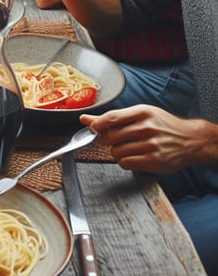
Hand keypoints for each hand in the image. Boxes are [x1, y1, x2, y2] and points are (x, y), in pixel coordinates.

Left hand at [81, 104, 209, 172]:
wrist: (191, 140)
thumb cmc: (162, 125)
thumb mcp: (141, 114)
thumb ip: (113, 117)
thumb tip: (85, 119)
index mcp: (142, 112)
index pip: (111, 117)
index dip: (97, 124)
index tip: (92, 128)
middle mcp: (147, 127)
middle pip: (110, 136)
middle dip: (106, 140)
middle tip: (115, 140)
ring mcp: (151, 145)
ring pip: (116, 151)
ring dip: (117, 152)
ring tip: (129, 148)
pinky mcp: (154, 161)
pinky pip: (125, 163)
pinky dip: (124, 161)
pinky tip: (133, 157)